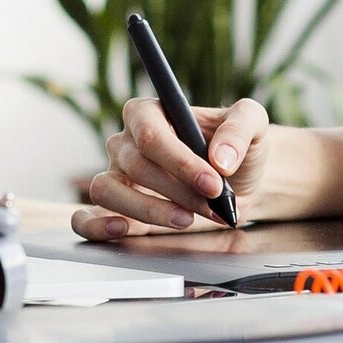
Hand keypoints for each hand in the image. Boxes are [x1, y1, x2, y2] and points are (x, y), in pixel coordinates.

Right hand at [76, 93, 277, 236]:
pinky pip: (89, 217)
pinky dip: (97, 226)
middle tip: (213, 205)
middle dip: (180, 192)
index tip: (213, 182)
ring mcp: (117, 175)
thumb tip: (220, 158)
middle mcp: (126, 142)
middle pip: (137, 166)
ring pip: (110, 191)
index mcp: (149, 113)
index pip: (151, 135)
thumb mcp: (253, 123)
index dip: (180, 162)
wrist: (239, 182)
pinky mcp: (117, 208)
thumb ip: (240, 130)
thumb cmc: (238, 147)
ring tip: (186, 220)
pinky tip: (123, 230)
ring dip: (149, 211)